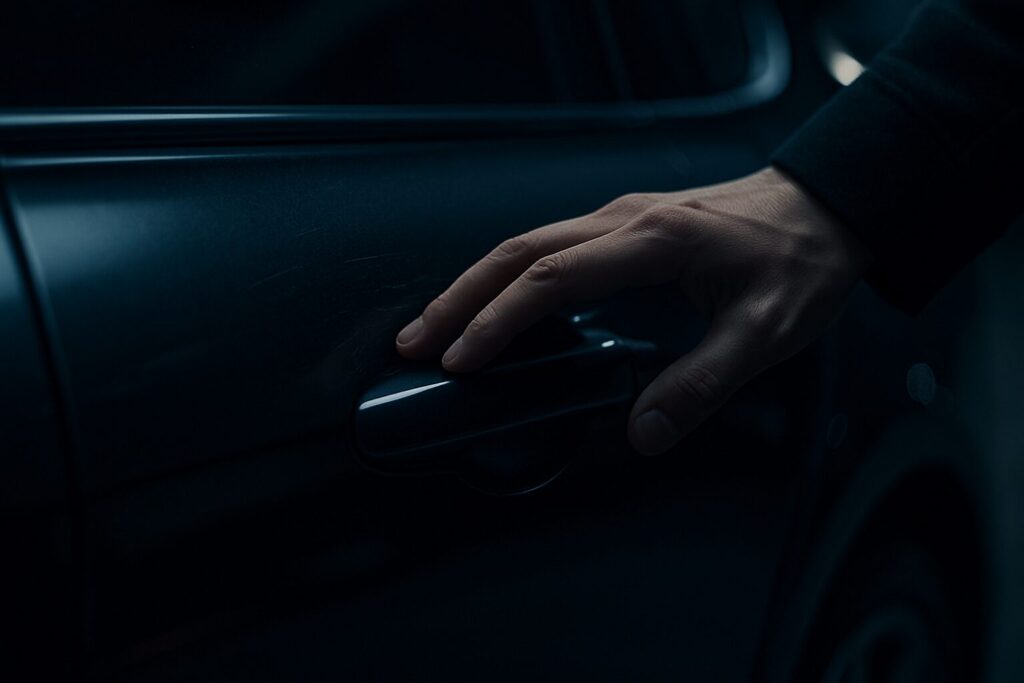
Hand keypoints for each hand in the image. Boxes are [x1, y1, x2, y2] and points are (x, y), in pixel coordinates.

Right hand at [395, 167, 869, 454]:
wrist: (822, 207)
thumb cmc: (798, 264)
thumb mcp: (768, 333)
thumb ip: (703, 384)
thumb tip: (642, 433)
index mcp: (655, 241)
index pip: (552, 277)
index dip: (499, 320)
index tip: (461, 360)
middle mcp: (624, 220)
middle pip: (517, 251)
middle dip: (458, 299)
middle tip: (414, 345)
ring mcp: (619, 218)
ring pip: (524, 245)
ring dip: (474, 286)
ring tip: (435, 330)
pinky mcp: (621, 228)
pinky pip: (547, 249)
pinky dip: (506, 280)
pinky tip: (492, 308)